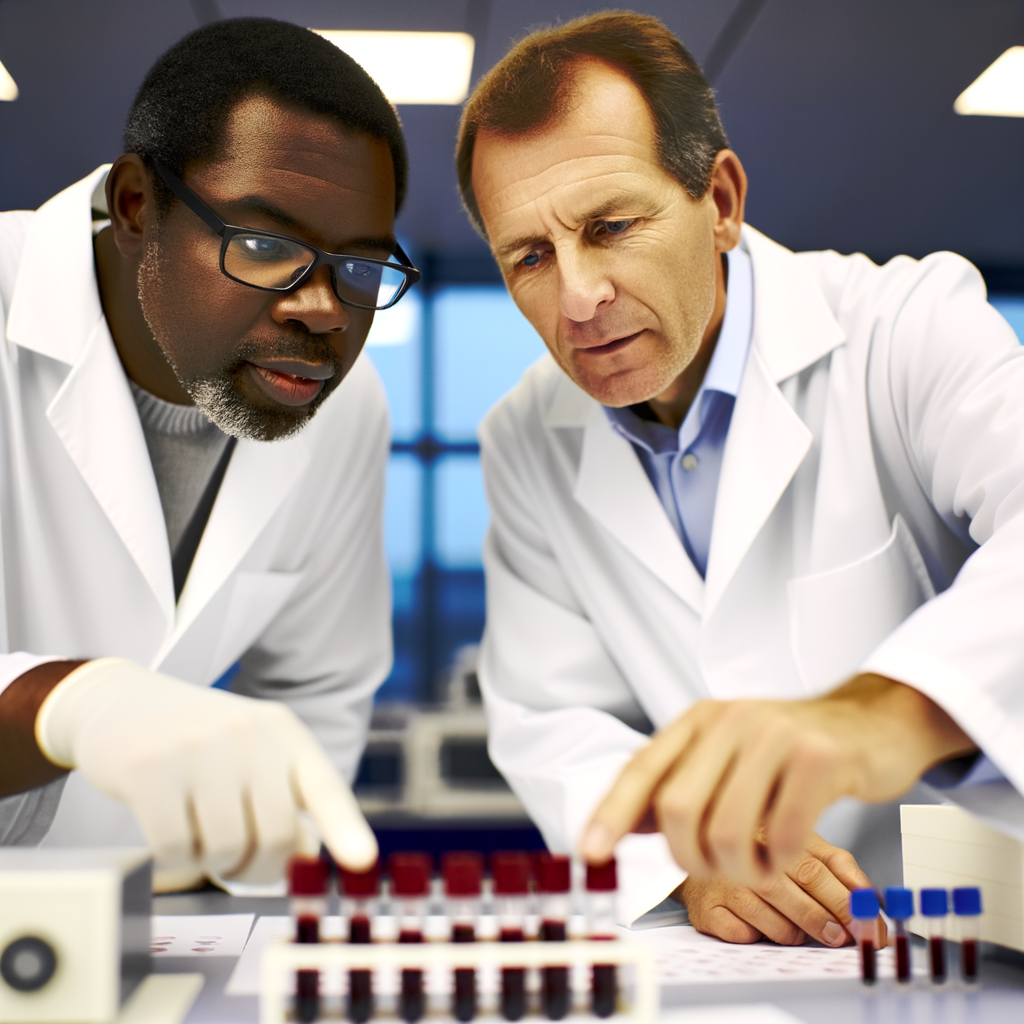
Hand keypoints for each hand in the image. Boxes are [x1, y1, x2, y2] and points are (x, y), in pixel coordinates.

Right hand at [35, 658, 376, 888]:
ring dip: (212, 864)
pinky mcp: (150, 770)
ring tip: (199, 835)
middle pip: (276, 838)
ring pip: (226, 850)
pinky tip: (168, 832)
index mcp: (285, 733)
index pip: (325, 787)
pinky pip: (176, 850)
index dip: (345, 829)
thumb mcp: (253, 754)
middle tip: (237, 862)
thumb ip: (285, 798)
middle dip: (257, 868)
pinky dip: (175, 860)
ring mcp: (199, 749)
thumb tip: (307, 851)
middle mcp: (249, 735)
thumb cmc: (199, 743)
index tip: (363, 861)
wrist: (123, 702)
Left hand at [581, 674, 974, 885]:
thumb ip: (681, 781)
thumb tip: (628, 826)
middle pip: (677, 809)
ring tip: (757, 867)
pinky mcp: (819, 758)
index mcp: (700, 718)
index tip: (589, 852)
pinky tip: (785, 857)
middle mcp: (730, 720)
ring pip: (724, 830)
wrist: (871, 720)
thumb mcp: (729, 750)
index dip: (610, 812)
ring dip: (739, 869)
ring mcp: (775, 735)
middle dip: (690, 858)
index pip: (642, 768)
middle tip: (717, 869)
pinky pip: (781, 836)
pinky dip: (778, 863)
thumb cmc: (793, 746)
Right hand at [679, 833, 884, 947]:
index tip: (870, 925)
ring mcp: (725, 879)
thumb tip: (873, 896)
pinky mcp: (707, 908)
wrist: (696, 855)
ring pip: (777, 920)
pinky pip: (744, 935)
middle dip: (831, 919)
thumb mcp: (798, 845)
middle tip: (844, 938)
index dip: (850, 901)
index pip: (820, 868)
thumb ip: (836, 864)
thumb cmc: (756, 853)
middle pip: (801, 890)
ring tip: (797, 930)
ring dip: (796, 933)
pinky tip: (758, 928)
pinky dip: (758, 938)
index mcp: (776, 832)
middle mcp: (748, 852)